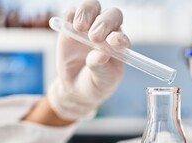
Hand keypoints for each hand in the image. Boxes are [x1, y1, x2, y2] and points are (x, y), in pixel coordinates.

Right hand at [48, 0, 129, 119]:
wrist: (77, 86)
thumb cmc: (96, 83)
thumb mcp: (102, 81)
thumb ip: (101, 68)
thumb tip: (101, 55)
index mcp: (119, 46)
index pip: (122, 35)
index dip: (119, 37)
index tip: (114, 42)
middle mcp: (107, 32)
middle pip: (111, 15)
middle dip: (103, 23)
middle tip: (94, 38)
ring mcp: (89, 26)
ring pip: (92, 7)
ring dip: (87, 13)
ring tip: (80, 28)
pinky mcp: (71, 26)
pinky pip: (71, 13)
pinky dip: (71, 14)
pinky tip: (70, 24)